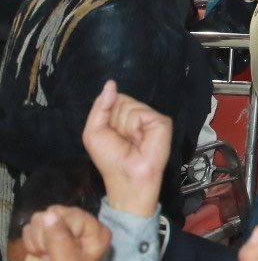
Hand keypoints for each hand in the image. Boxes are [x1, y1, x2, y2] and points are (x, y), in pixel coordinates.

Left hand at [82, 82, 171, 217]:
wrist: (126, 176)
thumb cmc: (110, 159)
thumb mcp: (94, 131)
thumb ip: (100, 106)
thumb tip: (111, 84)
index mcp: (122, 116)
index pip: (113, 98)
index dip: (106, 114)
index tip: (110, 132)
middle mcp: (138, 114)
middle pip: (121, 100)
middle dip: (115, 121)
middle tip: (122, 139)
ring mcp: (151, 117)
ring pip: (130, 106)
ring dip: (124, 126)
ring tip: (132, 141)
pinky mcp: (162, 122)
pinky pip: (141, 113)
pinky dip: (135, 128)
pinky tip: (140, 140)